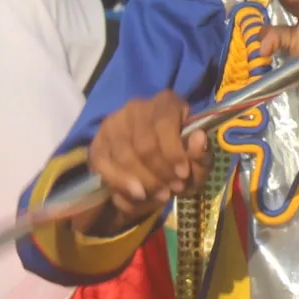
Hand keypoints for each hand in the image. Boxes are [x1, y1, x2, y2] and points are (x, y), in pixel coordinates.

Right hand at [83, 91, 207, 227]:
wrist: (152, 174)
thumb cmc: (179, 163)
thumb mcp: (198, 163)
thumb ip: (201, 155)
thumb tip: (199, 138)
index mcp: (167, 102)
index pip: (165, 122)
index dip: (173, 152)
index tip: (183, 175)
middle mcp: (137, 106)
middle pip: (144, 143)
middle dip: (159, 173)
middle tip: (170, 191)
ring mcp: (114, 122)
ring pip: (124, 155)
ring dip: (143, 181)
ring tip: (158, 195)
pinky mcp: (97, 141)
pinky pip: (103, 163)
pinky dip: (120, 182)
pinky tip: (136, 194)